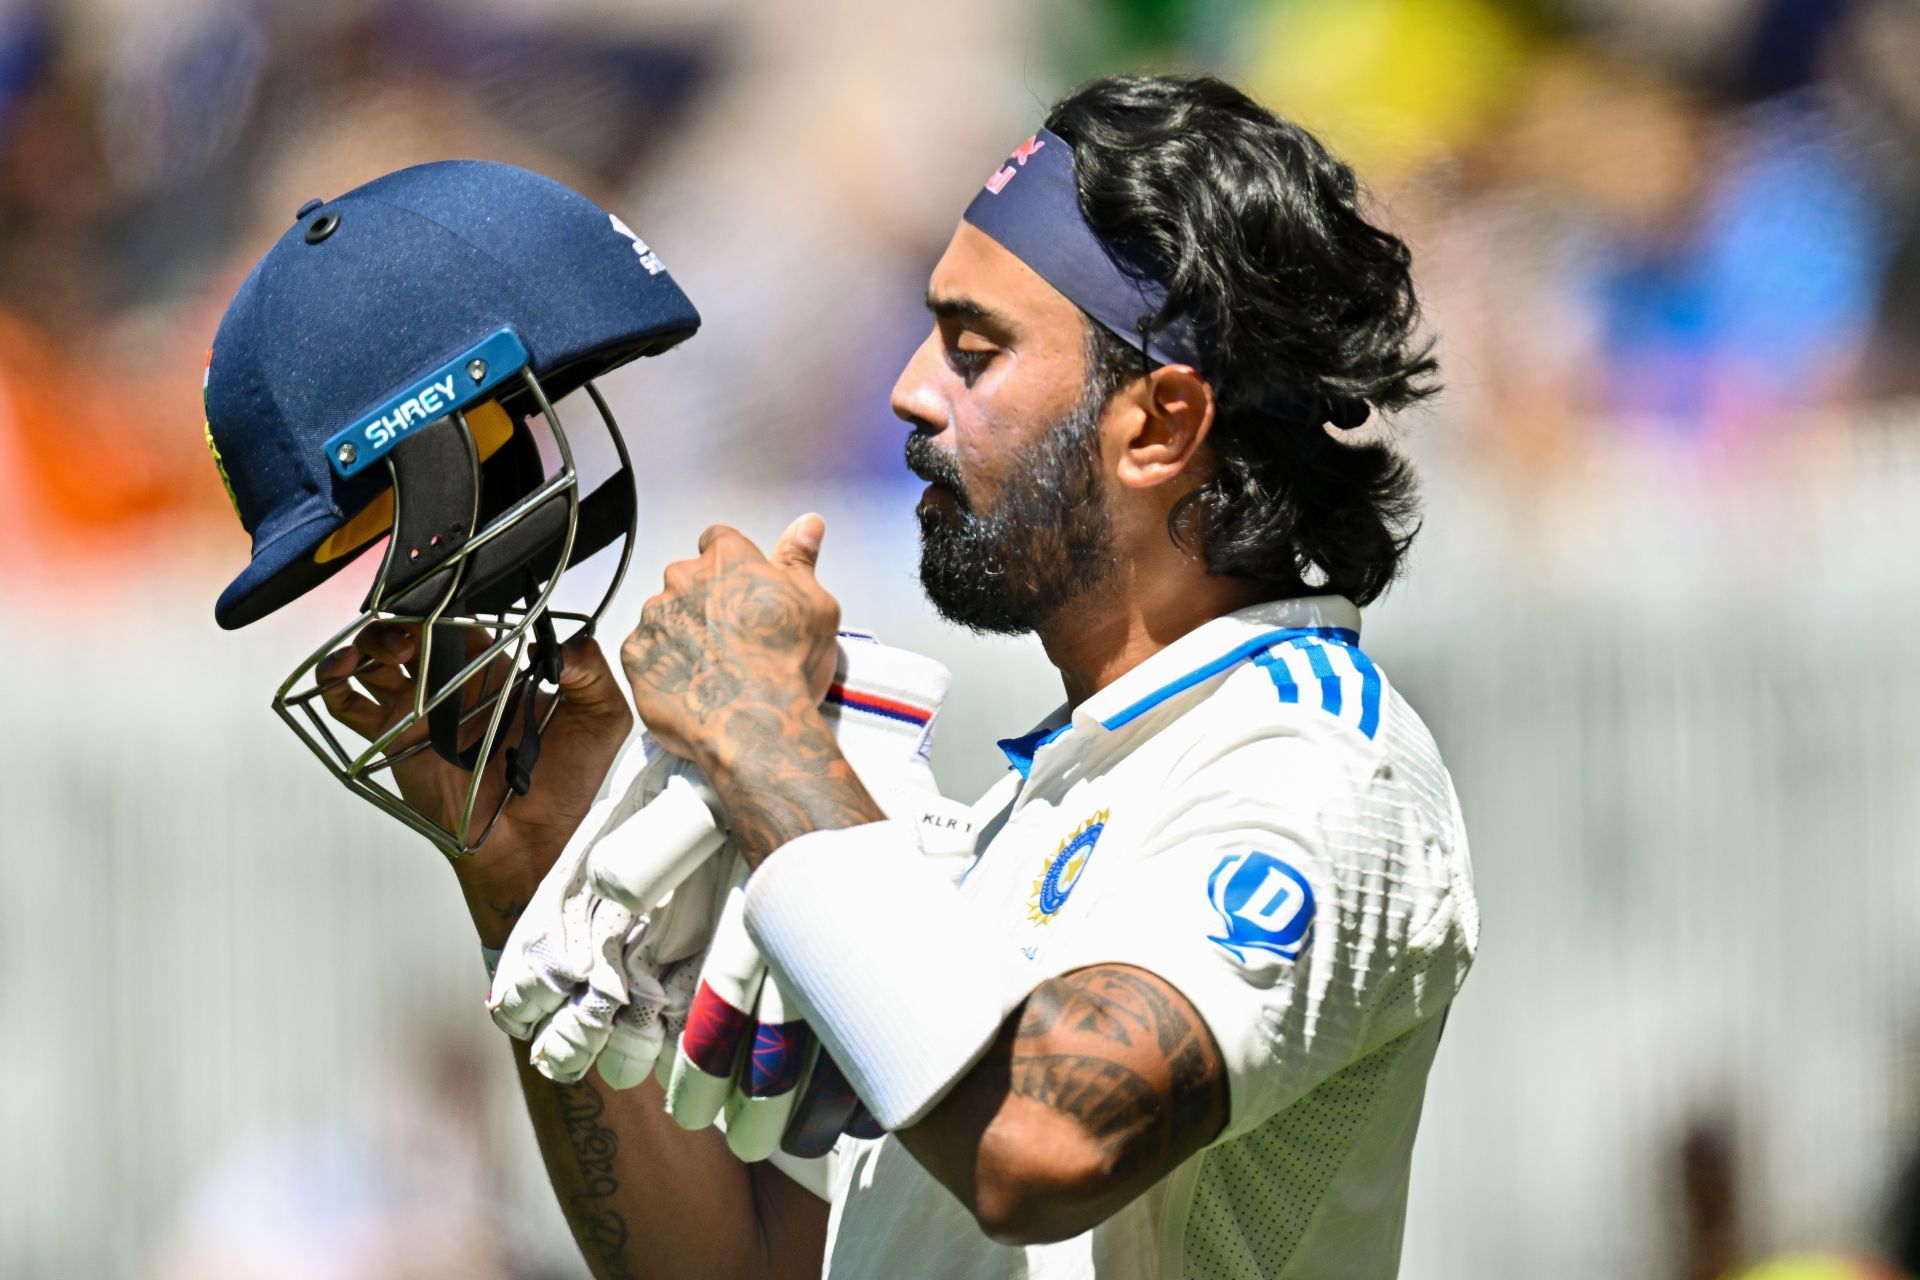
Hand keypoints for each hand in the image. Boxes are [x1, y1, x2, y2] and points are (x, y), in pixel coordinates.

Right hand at [316, 624, 632, 878]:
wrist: (533, 843)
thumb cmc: (568, 786)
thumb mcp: (601, 720)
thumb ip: (592, 672)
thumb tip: (567, 641)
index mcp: (497, 671)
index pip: (463, 622)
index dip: (450, 608)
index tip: (448, 603)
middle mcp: (454, 687)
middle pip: (412, 634)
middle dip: (405, 621)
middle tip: (414, 635)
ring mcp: (420, 712)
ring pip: (376, 661)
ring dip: (369, 643)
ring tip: (385, 651)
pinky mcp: (394, 740)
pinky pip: (350, 706)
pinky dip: (335, 684)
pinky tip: (340, 672)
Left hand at [620, 515, 839, 766]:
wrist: (754, 724)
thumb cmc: (789, 662)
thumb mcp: (815, 605)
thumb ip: (801, 560)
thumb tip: (807, 523)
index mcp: (727, 559)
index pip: (719, 541)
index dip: (732, 567)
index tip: (744, 592)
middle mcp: (682, 578)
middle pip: (688, 579)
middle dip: (705, 600)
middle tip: (733, 638)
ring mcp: (654, 617)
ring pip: (665, 616)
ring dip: (682, 633)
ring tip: (711, 668)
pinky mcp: (635, 656)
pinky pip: (646, 653)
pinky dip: (663, 666)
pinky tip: (689, 686)